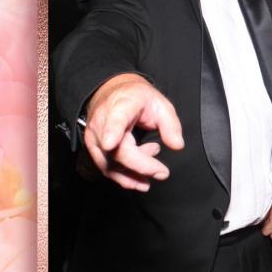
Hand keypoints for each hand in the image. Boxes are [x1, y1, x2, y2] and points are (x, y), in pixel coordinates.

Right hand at [84, 73, 183, 190]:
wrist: (115, 94)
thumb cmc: (138, 99)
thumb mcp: (161, 104)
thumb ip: (171, 125)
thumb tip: (177, 146)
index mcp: (121, 106)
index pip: (115, 120)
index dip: (111, 132)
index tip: (110, 144)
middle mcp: (102, 122)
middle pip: (116, 151)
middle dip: (141, 166)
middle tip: (162, 173)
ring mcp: (94, 137)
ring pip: (109, 165)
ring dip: (134, 175)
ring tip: (155, 168)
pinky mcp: (94, 148)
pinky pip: (107, 168)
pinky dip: (125, 176)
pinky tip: (142, 173)